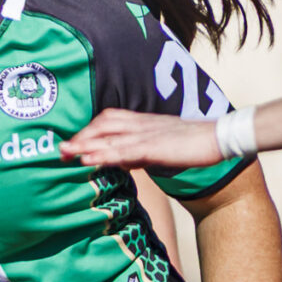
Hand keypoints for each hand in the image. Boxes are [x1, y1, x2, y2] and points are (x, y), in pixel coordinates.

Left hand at [63, 109, 223, 171]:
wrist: (221, 137)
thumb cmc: (191, 143)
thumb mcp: (160, 146)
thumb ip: (138, 152)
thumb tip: (120, 162)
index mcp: (143, 121)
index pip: (109, 120)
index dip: (88, 130)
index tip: (71, 143)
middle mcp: (141, 124)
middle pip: (104, 124)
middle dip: (81, 137)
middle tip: (61, 151)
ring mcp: (148, 134)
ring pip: (110, 135)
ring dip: (85, 144)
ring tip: (65, 153)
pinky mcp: (156, 146)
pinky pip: (125, 149)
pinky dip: (105, 154)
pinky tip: (89, 159)